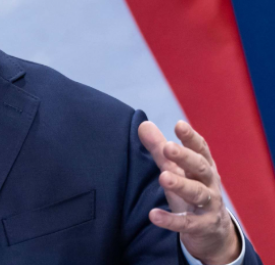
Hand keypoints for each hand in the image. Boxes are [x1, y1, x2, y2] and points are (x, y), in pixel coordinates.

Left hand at [138, 120, 239, 264]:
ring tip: (163, 177)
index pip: (200, 149)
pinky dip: (171, 220)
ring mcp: (209, 205)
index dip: (191, 137)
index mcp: (204, 166)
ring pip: (197, 193)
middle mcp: (209, 183)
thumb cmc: (190, 190)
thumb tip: (143, 124)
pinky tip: (153, 215)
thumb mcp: (176, 169)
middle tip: (167, 147)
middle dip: (185, 157)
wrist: (213, 231)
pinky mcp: (202, 226)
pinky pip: (187, 223)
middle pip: (200, 168)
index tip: (180, 125)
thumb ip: (159, 149)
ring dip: (181, 185)